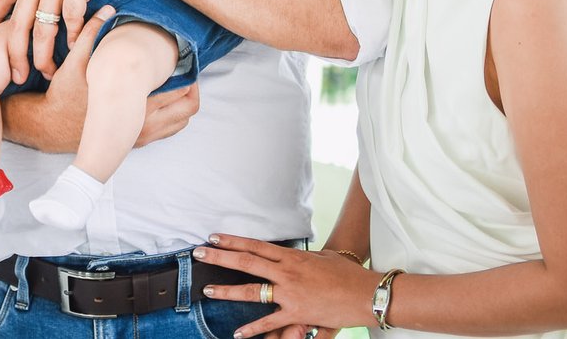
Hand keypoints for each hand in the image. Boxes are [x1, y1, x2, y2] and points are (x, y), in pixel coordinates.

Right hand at [1, 6, 198, 151]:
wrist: (50, 127)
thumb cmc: (64, 93)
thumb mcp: (75, 61)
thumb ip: (92, 34)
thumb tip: (108, 9)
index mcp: (133, 101)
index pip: (179, 86)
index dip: (185, 68)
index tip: (184, 55)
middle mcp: (142, 123)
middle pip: (187, 104)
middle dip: (191, 84)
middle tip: (187, 67)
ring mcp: (141, 136)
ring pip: (183, 120)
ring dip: (185, 101)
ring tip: (180, 82)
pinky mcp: (137, 142)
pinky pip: (171, 131)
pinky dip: (175, 115)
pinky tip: (164, 99)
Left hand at [192, 236, 373, 338]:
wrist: (366, 292)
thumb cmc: (347, 272)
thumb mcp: (322, 258)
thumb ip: (303, 258)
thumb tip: (290, 256)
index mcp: (292, 256)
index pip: (256, 245)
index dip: (233, 241)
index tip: (214, 237)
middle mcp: (287, 272)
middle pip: (247, 262)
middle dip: (221, 257)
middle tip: (200, 254)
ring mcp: (290, 293)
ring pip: (252, 290)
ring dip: (228, 291)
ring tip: (208, 290)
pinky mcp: (297, 313)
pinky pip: (270, 322)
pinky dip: (253, 329)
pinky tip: (238, 333)